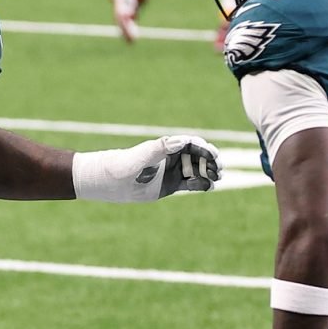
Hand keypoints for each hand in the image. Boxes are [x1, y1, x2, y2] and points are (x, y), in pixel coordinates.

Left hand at [73, 135, 221, 201]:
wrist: (108, 182)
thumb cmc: (120, 166)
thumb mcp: (139, 157)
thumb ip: (158, 149)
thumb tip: (182, 141)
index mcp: (165, 147)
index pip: (190, 143)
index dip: (204, 148)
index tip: (214, 155)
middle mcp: (170, 158)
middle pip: (197, 156)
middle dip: (210, 161)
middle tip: (219, 169)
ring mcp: (171, 171)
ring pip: (196, 170)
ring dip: (209, 172)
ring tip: (217, 178)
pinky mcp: (169, 185)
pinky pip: (190, 184)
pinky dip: (201, 185)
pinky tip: (210, 187)